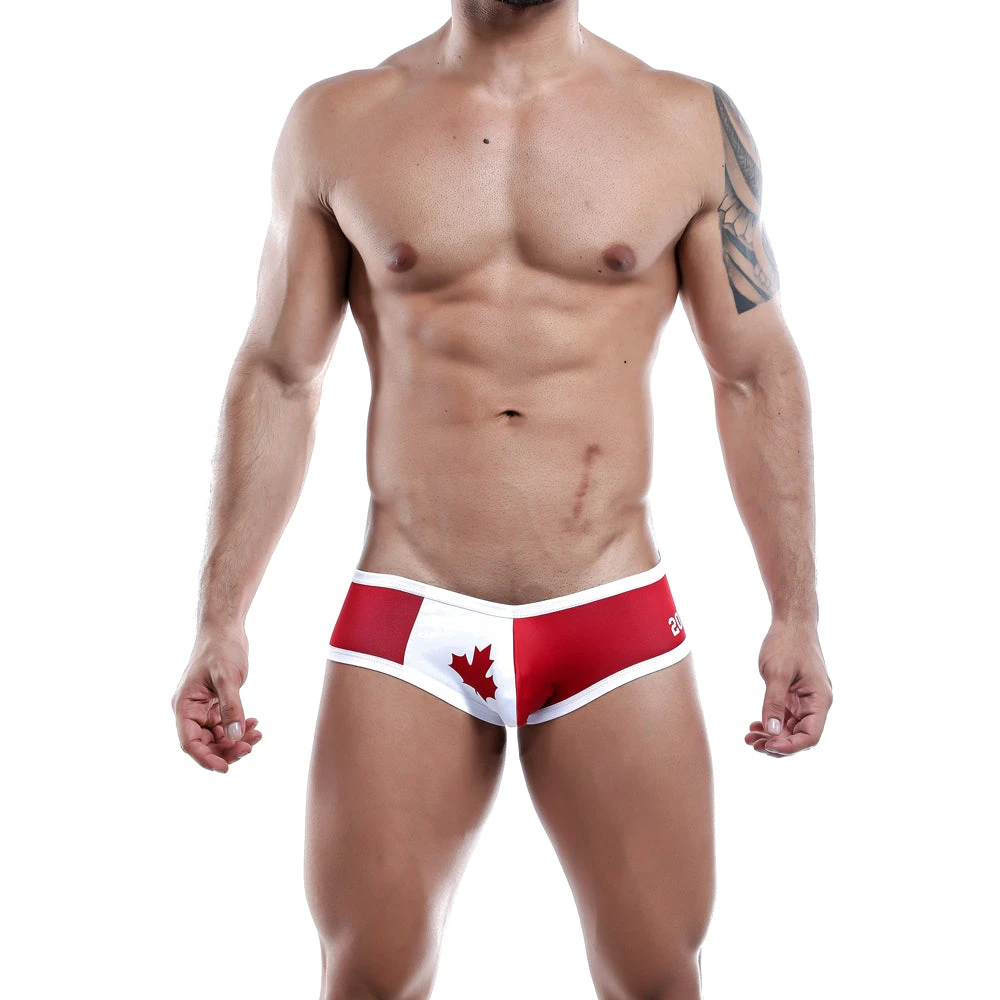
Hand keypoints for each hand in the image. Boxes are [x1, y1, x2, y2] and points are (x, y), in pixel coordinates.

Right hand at [171, 628, 262, 772]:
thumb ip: (231, 707)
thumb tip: (234, 737)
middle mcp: (191, 710)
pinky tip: (254, 723)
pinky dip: (239, 728)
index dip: (206, 758)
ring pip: (217, 736)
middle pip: (205, 743)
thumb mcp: (227, 677)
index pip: (189, 742)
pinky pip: (226, 725)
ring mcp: (203, 708)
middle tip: (250, 745)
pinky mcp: (216, 704)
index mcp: (184, 705)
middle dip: (227, 749)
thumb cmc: (220, 648)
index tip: (225, 768)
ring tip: (257, 733)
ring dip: (236, 739)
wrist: (225, 629)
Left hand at [745, 618, 831, 756]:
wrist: (791, 621)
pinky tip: (754, 726)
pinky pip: (786, 718)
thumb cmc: (787, 642)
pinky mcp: (795, 696)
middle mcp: (816, 703)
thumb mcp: (777, 672)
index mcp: (819, 699)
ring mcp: (806, 700)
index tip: (767, 746)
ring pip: (791, 729)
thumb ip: (774, 703)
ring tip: (749, 738)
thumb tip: (772, 732)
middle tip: (752, 744)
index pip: (810, 736)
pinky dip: (771, 724)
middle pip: (800, 736)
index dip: (790, 746)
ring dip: (772, 736)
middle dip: (777, 744)